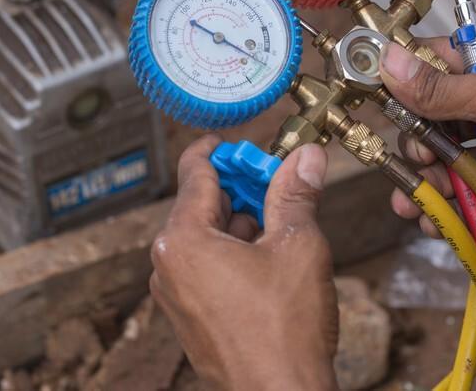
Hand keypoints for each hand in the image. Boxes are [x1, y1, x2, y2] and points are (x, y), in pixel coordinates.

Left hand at [150, 135, 338, 390]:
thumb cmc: (284, 333)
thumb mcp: (298, 247)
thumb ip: (296, 195)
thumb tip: (306, 158)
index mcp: (184, 241)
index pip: (195, 172)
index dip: (221, 150)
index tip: (239, 142)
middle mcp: (168, 265)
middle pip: (201, 204)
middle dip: (240, 189)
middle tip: (277, 181)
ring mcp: (176, 294)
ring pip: (206, 237)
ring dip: (241, 222)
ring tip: (281, 222)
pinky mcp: (189, 316)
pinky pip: (206, 267)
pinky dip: (232, 252)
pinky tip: (268, 259)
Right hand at [381, 38, 475, 253]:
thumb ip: (442, 88)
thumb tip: (391, 62)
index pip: (442, 58)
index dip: (408, 71)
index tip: (376, 86)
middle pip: (432, 113)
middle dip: (419, 138)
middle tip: (422, 153)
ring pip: (439, 156)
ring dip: (425, 177)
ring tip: (423, 195)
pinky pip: (454, 191)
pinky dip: (439, 205)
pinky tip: (428, 215)